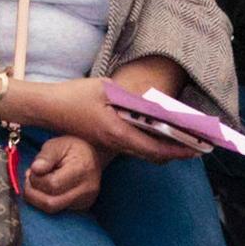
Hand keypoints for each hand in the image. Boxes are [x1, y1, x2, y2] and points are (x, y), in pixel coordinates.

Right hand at [17, 78, 191, 161]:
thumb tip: (157, 103)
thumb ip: (132, 97)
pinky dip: (151, 143)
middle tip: (196, 146)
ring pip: (144, 153)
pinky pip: (134, 146)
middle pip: (152, 155)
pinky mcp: (106, 140)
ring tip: (183, 138)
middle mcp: (116, 143)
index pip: (154, 148)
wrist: (48, 107)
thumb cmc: (75, 96)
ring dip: (164, 148)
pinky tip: (158, 132)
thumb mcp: (107, 89)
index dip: (177, 150)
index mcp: (117, 132)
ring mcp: (110, 144)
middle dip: (175, 152)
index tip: (196, 149)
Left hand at [21, 132, 104, 212]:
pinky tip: (45, 190)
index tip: (33, 169)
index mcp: (82, 170)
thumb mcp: (57, 145)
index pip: (52, 185)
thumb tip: (35, 169)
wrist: (91, 157)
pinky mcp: (81, 208)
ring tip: (37, 183)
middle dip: (33, 193)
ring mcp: (85, 202)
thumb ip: (45, 156)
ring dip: (37, 199)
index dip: (36, 179)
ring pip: (52, 210)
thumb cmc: (72, 149)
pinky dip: (45, 202)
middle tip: (29, 178)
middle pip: (50, 203)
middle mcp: (87, 190)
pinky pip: (57, 212)